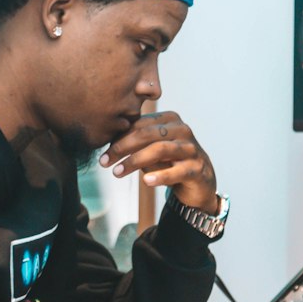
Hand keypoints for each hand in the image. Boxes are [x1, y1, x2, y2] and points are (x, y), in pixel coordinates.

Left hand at [98, 110, 217, 212]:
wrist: (199, 182)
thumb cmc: (171, 162)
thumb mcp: (150, 150)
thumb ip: (134, 143)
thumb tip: (107, 142)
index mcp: (169, 119)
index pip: (139, 125)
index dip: (119, 138)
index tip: (103, 153)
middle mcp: (182, 129)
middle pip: (147, 134)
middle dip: (122, 147)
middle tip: (104, 162)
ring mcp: (191, 148)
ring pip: (160, 149)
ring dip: (135, 161)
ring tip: (118, 172)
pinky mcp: (197, 168)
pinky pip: (177, 171)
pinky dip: (161, 176)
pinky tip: (146, 182)